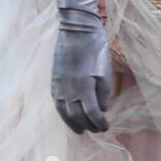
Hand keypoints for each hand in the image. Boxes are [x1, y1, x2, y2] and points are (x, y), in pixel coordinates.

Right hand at [51, 9, 112, 133]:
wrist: (76, 29)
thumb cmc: (95, 47)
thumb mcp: (105, 69)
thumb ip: (103, 92)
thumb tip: (102, 109)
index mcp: (84, 87)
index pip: (92, 114)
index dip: (99, 123)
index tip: (106, 127)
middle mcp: (69, 90)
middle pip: (77, 117)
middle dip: (87, 126)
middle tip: (96, 130)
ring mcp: (59, 86)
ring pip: (64, 112)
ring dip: (73, 123)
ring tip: (80, 130)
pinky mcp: (54, 81)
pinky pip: (57, 103)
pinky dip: (63, 113)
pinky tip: (68, 115)